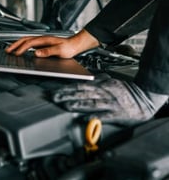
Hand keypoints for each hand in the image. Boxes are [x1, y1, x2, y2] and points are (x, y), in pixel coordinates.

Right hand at [5, 29, 99, 57]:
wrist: (74, 45)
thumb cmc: (68, 47)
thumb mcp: (60, 51)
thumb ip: (48, 52)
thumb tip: (36, 53)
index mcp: (44, 40)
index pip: (29, 43)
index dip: (21, 49)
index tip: (16, 55)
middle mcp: (41, 39)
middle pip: (24, 40)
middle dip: (15, 45)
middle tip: (7, 51)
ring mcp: (41, 41)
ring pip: (25, 41)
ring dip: (17, 45)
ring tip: (10, 50)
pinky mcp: (42, 44)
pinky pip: (29, 43)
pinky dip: (22, 46)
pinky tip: (20, 50)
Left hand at [47, 74, 167, 125]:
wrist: (145, 98)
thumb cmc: (126, 91)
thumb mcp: (110, 82)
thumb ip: (97, 81)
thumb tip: (84, 80)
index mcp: (102, 85)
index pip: (81, 85)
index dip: (67, 88)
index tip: (55, 91)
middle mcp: (104, 93)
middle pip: (82, 93)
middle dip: (66, 95)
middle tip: (54, 97)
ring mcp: (110, 103)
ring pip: (91, 103)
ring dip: (77, 104)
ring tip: (65, 105)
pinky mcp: (116, 114)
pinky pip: (103, 115)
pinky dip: (93, 117)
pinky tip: (84, 118)